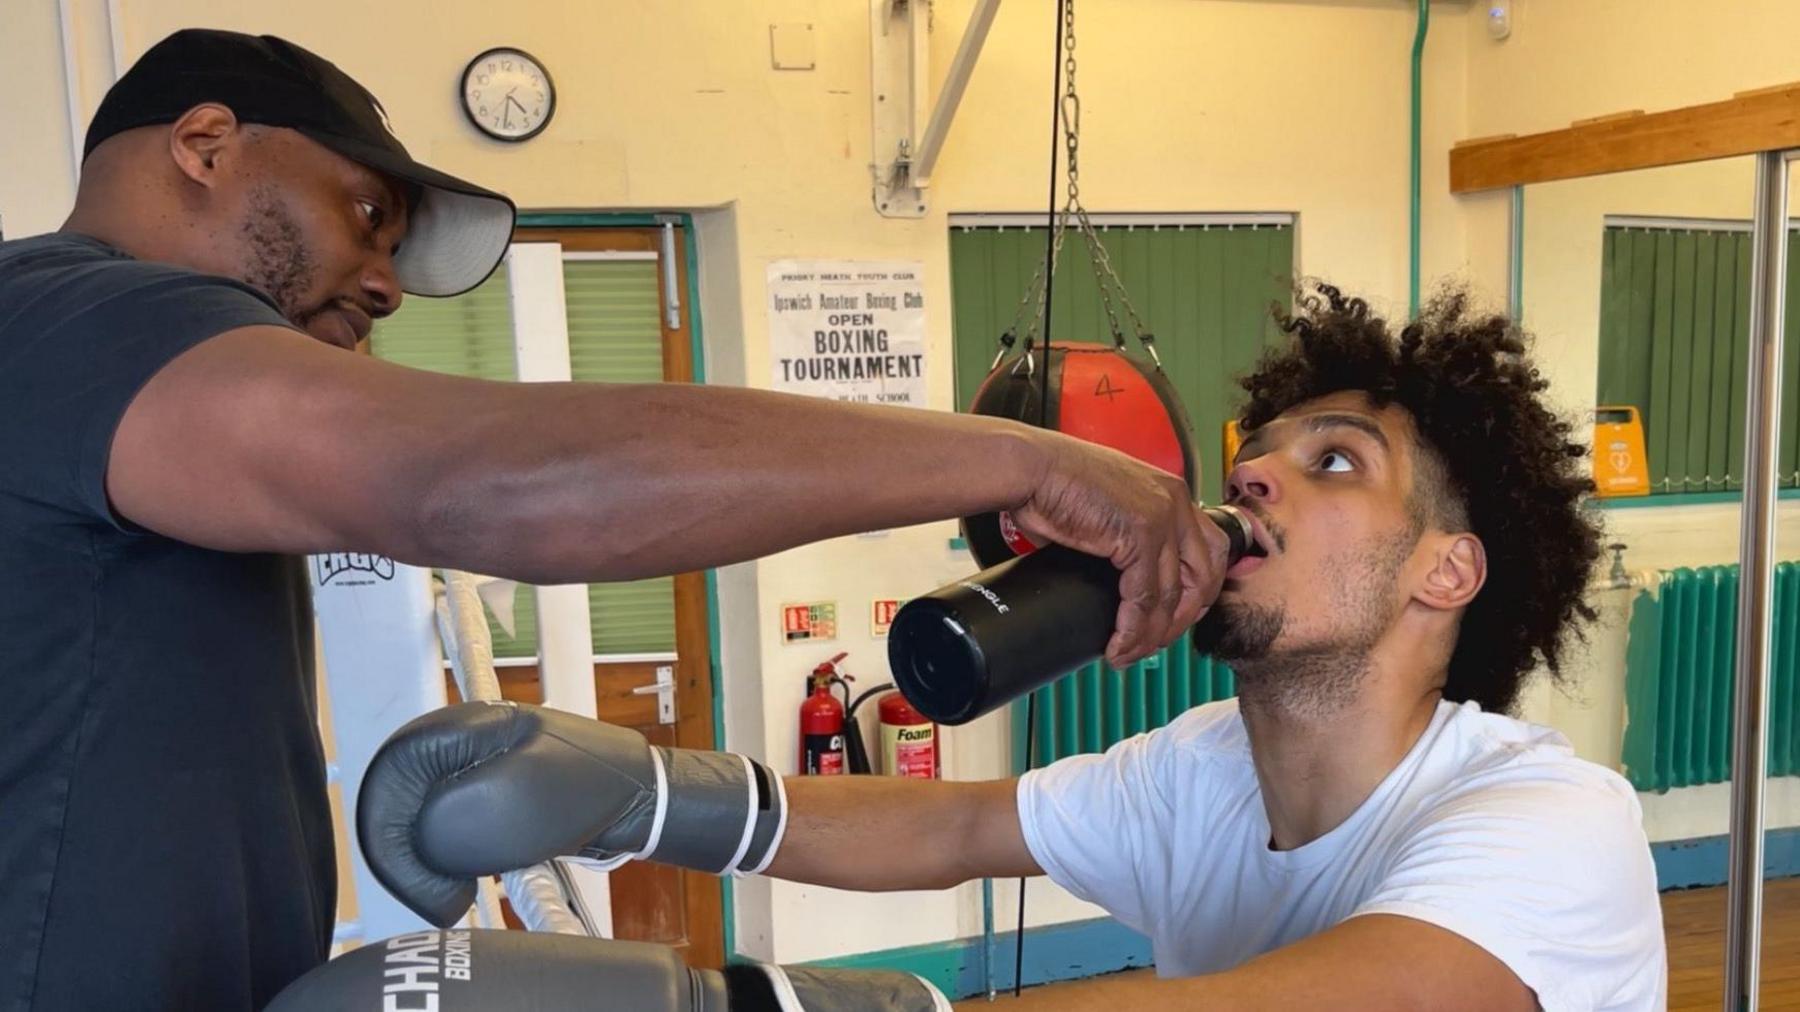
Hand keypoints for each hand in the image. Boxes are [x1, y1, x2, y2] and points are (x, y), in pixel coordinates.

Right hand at [1007, 431, 1227, 667]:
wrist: (1031, 467)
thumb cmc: (1054, 482)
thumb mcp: (1107, 505)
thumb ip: (1124, 534)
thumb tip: (1115, 573)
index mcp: (1170, 492)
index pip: (1209, 550)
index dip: (1200, 590)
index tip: (1177, 616)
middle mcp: (1175, 501)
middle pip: (1205, 574)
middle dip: (1183, 617)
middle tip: (1156, 641)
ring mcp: (1162, 517)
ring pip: (1175, 594)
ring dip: (1154, 634)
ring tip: (1131, 653)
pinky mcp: (1140, 534)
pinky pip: (1144, 597)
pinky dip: (1132, 629)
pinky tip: (1118, 644)